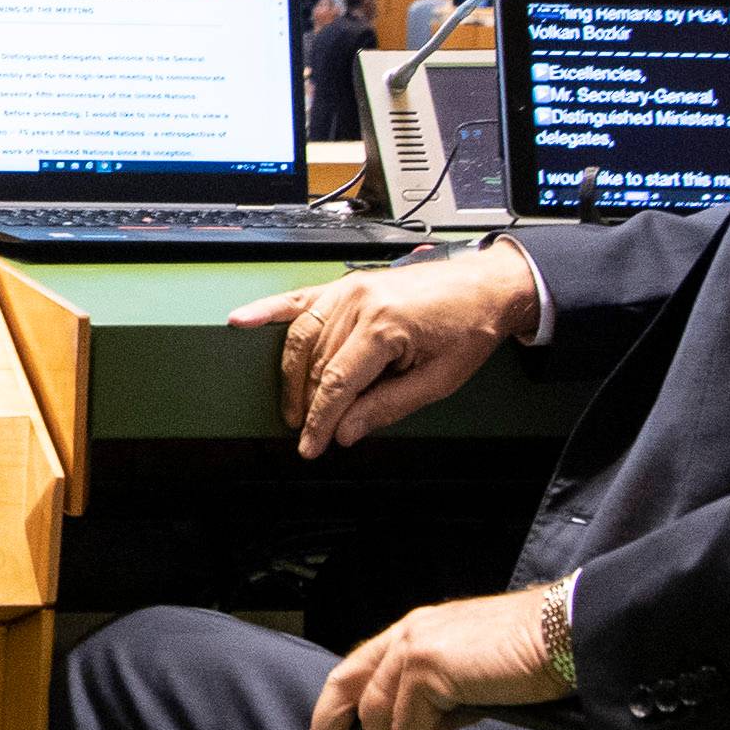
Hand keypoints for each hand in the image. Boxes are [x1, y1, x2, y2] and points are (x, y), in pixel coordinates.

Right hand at [232, 239, 541, 457]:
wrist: (487, 286)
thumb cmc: (469, 328)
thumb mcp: (438, 381)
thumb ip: (387, 407)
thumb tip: (346, 430)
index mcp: (385, 327)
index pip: (336, 384)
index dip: (320, 421)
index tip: (311, 445)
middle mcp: (360, 303)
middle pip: (314, 363)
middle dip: (306, 404)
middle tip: (307, 432)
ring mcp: (349, 289)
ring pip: (300, 336)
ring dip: (290, 374)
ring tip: (291, 405)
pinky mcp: (347, 283)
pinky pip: (299, 298)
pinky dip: (268, 311)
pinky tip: (242, 321)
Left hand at [305, 586, 570, 729]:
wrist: (568, 634)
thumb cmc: (535, 657)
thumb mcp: (473, 679)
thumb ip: (441, 698)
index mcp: (415, 632)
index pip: (358, 672)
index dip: (336, 713)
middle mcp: (407, 634)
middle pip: (346, 689)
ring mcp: (413, 648)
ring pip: (378, 719)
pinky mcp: (427, 669)